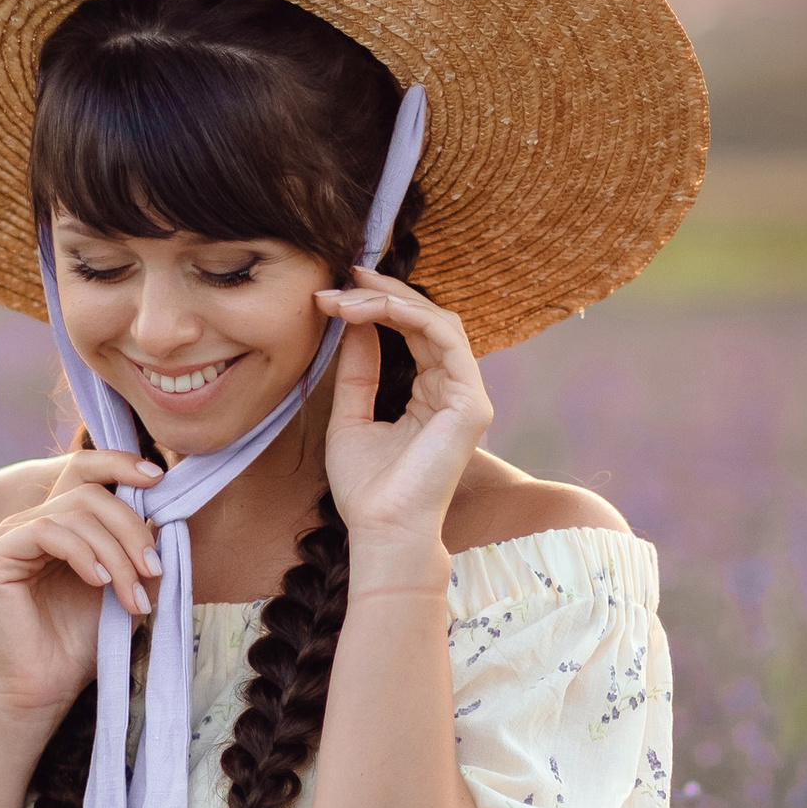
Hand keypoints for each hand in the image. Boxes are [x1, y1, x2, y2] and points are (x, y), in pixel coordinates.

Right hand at [0, 451, 164, 718]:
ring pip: (73, 513)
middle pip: (89, 495)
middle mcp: (26, 524)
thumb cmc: (81, 642)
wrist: (45, 690)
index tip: (159, 478)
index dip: (119, 464)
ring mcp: (5, 537)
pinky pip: (45, 531)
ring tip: (131, 593)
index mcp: (56, 525)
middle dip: (130, 529)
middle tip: (155, 570)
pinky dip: (82, 553)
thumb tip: (164, 510)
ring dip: (115, 551)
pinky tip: (98, 582)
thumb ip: (136, 546)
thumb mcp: (123, 584)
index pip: (83, 473)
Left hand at [314, 274, 492, 573]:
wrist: (380, 529)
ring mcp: (468, 395)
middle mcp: (455, 391)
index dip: (378, 305)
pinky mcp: (471, 402)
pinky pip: (444, 339)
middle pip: (428, 319)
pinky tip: (369, 310)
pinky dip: (407, 315)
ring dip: (390, 300)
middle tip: (343, 278)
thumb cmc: (366, 488)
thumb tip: (354, 323)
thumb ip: (357, 370)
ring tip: (347, 296)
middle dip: (383, 292)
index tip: (335, 294)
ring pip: (438, 321)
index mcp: (431, 395)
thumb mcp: (350, 416)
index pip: (414, 333)